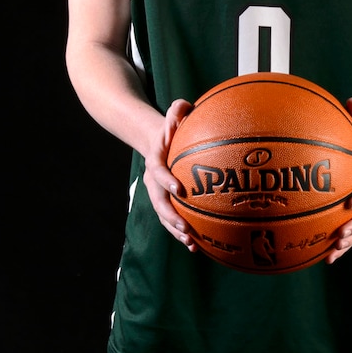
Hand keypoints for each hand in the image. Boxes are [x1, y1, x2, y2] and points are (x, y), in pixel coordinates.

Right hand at [143, 98, 197, 250]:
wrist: (157, 142)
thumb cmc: (172, 127)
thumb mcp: (174, 115)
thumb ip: (178, 110)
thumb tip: (184, 105)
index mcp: (155, 160)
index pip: (157, 172)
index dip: (166, 181)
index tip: (179, 190)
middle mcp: (153, 180)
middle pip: (159, 202)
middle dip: (171, 217)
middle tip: (185, 227)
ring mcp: (159, 193)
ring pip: (165, 216)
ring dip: (176, 231)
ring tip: (191, 242)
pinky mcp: (168, 202)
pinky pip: (174, 220)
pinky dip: (183, 233)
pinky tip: (198, 246)